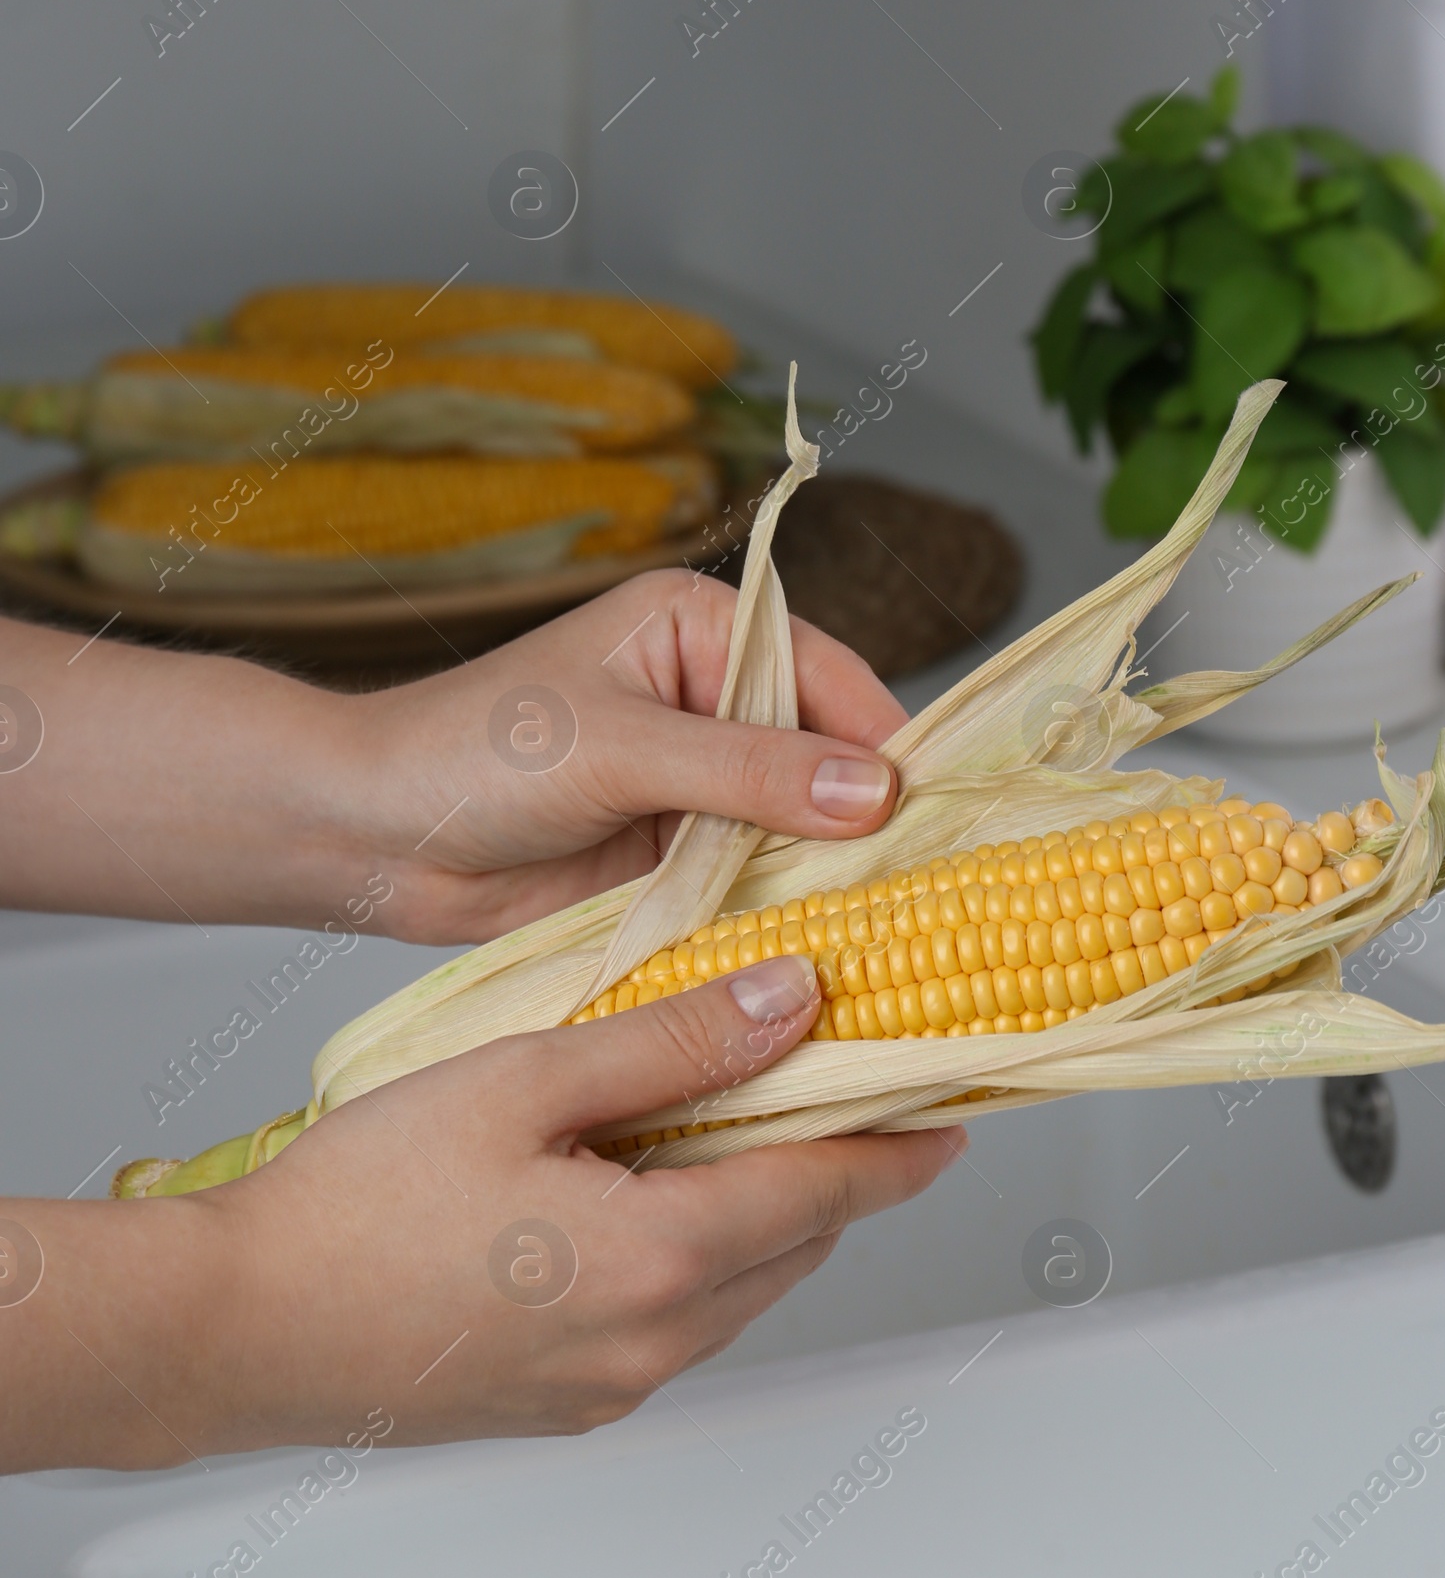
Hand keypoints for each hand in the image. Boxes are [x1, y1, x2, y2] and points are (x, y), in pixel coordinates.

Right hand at [0, 957, 964, 1468]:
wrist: (233, 1325)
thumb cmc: (357, 1205)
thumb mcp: (527, 1080)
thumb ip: (673, 1039)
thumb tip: (790, 1000)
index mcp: (659, 1260)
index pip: (828, 1192)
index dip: (899, 1143)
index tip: (953, 1107)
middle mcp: (650, 1343)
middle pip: (791, 1243)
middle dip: (834, 1169)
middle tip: (853, 1092)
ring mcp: (603, 1384)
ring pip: (732, 1286)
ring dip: (762, 1210)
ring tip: (751, 1122)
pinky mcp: (556, 1399)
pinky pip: (668, 1322)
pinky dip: (695, 1253)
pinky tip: (648, 1189)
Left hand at [342, 569, 907, 945]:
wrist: (372, 839)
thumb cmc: (474, 755)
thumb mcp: (620, 750)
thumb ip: (748, 770)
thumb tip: (872, 788)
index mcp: (699, 628)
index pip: (824, 677)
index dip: (881, 742)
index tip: (937, 809)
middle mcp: (710, 698)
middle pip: (823, 756)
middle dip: (866, 815)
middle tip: (940, 880)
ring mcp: (696, 784)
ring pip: (796, 827)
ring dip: (833, 872)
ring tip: (904, 924)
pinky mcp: (675, 856)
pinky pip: (754, 882)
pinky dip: (785, 913)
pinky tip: (830, 948)